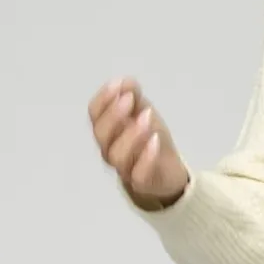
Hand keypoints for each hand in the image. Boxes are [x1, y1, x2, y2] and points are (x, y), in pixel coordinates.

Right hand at [89, 77, 189, 208]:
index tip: (119, 85)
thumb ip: (133, 95)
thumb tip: (126, 81)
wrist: (168, 171)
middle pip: (101, 133)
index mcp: (107, 128)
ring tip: (147, 119)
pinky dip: (146, 158)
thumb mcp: (143, 111)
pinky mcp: (141, 182)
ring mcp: (124, 167)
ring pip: (116, 155)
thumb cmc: (149, 138)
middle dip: (114, 114)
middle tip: (130, 100)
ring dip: (131, 134)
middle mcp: (109, 148)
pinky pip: (138, 174)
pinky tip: (155, 141)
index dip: (104, 98)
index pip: (94, 113)